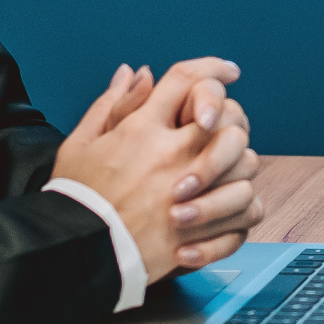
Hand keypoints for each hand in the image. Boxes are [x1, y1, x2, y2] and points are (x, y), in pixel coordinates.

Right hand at [57, 59, 262, 280]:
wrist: (76, 254)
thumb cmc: (76, 200)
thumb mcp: (79, 144)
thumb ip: (111, 104)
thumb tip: (134, 73)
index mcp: (142, 129)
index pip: (187, 79)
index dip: (212, 68)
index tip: (228, 72)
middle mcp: (171, 155)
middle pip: (228, 116)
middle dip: (231, 117)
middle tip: (224, 129)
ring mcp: (192, 192)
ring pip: (247, 163)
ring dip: (239, 166)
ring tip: (223, 173)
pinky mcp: (201, 228)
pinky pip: (248, 211)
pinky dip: (242, 210)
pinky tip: (225, 212)